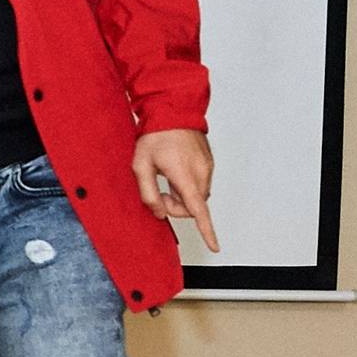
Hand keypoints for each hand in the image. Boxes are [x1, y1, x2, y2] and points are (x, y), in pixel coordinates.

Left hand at [131, 129, 218, 252]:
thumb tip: (160, 213)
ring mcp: (207, 167)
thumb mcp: (141, 166)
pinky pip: (200, 183)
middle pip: (194, 207)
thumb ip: (148, 194)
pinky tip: (175, 169)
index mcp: (185, 176)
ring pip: (197, 196)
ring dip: (182, 196)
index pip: (198, 211)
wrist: (172, 110)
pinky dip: (188, 185)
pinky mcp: (209, 162)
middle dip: (177, 207)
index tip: (215, 246)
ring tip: (167, 176)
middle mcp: (201, 173)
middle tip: (159, 193)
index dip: (207, 231)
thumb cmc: (155, 136)